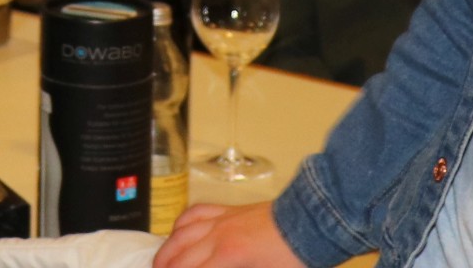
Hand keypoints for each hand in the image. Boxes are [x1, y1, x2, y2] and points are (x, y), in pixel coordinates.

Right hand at [156, 202, 303, 267]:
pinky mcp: (228, 210)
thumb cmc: (296, 257)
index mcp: (229, 257)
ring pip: (181, 234)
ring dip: (166, 251)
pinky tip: (177, 232)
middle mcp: (218, 236)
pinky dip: (181, 224)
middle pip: (179, 257)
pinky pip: (196, 213)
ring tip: (160, 264)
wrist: (311, 223)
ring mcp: (222, 220)